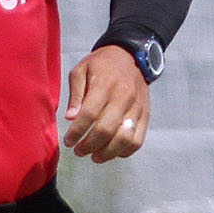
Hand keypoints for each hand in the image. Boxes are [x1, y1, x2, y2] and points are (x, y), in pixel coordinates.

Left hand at [63, 45, 149, 162]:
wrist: (131, 55)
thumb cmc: (101, 65)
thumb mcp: (81, 70)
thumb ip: (75, 95)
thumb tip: (70, 118)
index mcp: (105, 85)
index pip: (89, 114)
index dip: (76, 132)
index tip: (68, 141)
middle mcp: (124, 97)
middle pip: (106, 130)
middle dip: (88, 145)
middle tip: (78, 151)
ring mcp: (137, 108)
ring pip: (124, 139)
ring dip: (107, 153)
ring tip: (94, 156)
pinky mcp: (145, 115)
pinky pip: (137, 141)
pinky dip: (124, 151)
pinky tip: (111, 152)